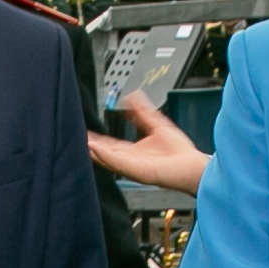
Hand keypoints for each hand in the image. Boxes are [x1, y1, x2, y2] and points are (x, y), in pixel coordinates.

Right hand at [87, 92, 207, 194]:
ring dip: (93, 151)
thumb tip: (133, 96)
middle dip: (89, 145)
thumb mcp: (157, 125)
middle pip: (104, 153)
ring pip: (107, 159)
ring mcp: (133, 168)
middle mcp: (130, 162)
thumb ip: (143, 112)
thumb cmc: (181, 153)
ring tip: (81, 141)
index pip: (109, 145)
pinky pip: (119, 163)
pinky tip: (95, 148)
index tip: (83, 131)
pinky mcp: (138, 171)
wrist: (194, 166)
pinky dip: (106, 156)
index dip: (96, 138)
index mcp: (133, 153)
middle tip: (74, 136)